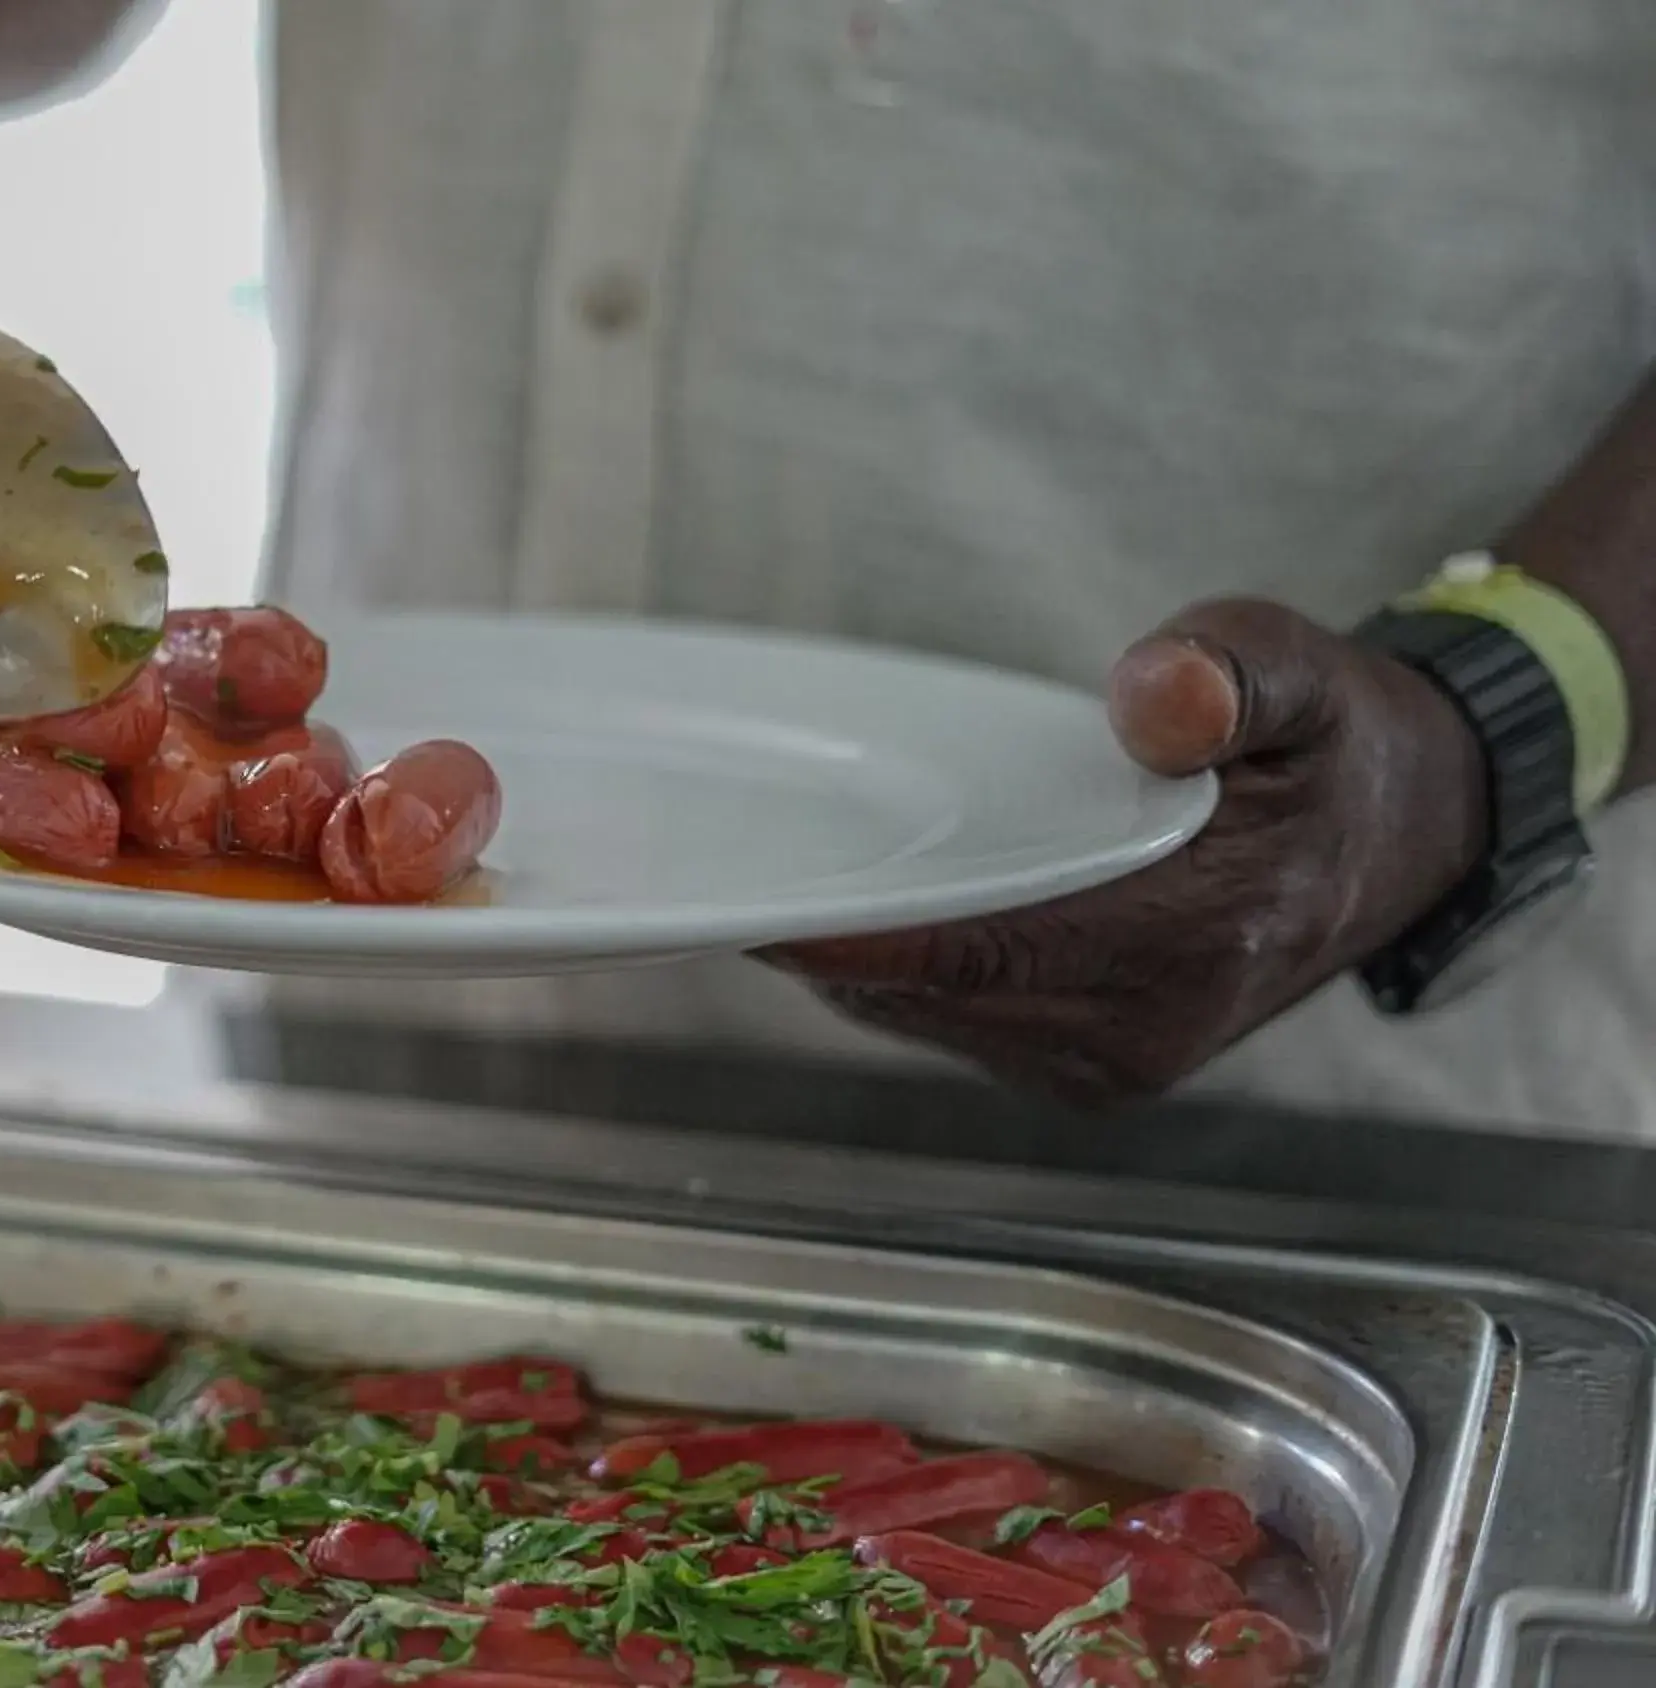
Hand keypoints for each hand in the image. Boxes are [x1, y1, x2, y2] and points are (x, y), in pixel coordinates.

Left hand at [763, 599, 1490, 1104]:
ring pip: (928, 1017)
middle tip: (717, 866)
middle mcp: (1147, 1028)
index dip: (858, 938)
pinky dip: (895, 972)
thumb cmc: (1338, 747)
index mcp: (1201, 939)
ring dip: (851, 958)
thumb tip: (1157, 700)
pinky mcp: (1089, 1062)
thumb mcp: (1307, 669)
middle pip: (931, 993)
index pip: (984, 951)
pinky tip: (853, 909)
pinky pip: (953, 1021)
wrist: (1408, 831)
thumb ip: (1230, 672)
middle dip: (824, 938)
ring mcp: (1114, 1061)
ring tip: (772, 876)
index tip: (754, 909)